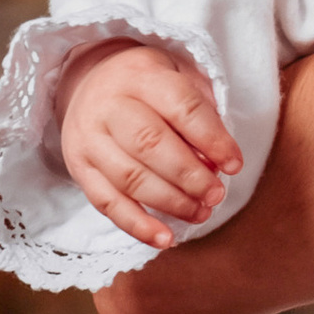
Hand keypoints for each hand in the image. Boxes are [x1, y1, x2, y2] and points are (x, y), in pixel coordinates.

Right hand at [57, 40, 241, 248]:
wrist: (92, 83)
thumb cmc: (149, 86)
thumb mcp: (180, 77)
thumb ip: (202, 113)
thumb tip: (217, 163)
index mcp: (141, 75)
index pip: (182, 107)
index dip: (212, 139)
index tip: (235, 165)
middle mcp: (108, 105)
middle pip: (150, 145)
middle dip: (190, 176)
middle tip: (217, 194)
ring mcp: (88, 138)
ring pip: (129, 178)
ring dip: (170, 202)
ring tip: (201, 213)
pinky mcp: (78, 167)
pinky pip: (106, 202)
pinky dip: (137, 225)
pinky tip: (165, 239)